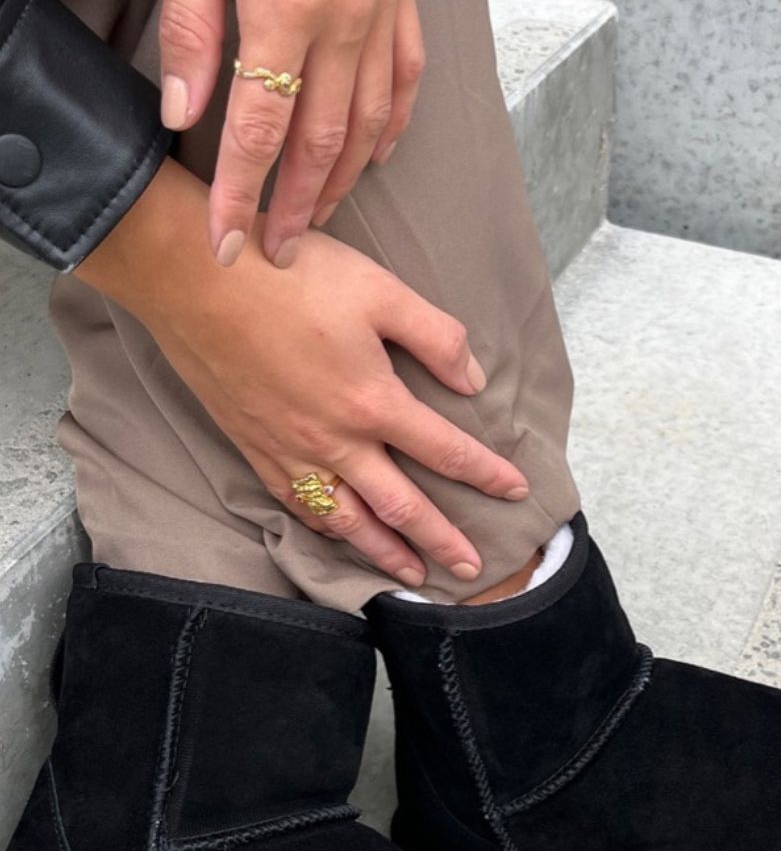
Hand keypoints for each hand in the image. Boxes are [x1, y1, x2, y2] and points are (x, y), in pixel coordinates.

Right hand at [76, 162, 528, 585]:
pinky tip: (338, 534)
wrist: (194, 280)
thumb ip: (434, 337)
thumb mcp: (378, 289)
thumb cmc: (288, 275)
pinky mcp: (254, 447)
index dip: (486, 474)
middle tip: (470, 570)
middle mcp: (336, 440)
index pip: (446, 451)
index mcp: (374, 401)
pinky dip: (327, 530)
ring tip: (411, 575)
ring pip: (347, 520)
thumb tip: (473, 381)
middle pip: (401, 506)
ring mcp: (291, 450)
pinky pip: (298, 506)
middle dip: (441, 540)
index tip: (517, 491)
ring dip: (384, 552)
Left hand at [160, 0, 421, 267]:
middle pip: (325, 141)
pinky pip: (407, 77)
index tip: (228, 244)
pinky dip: (390, 126)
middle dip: (297, 207)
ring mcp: (385, 0)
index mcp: (289, 1)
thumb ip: (192, 27)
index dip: (243, 197)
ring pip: (371, 120)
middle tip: (276, 253)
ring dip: (342, 179)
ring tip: (316, 217)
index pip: (263, 130)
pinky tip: (374, 153)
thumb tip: (184, 114)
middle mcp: (350, 13)